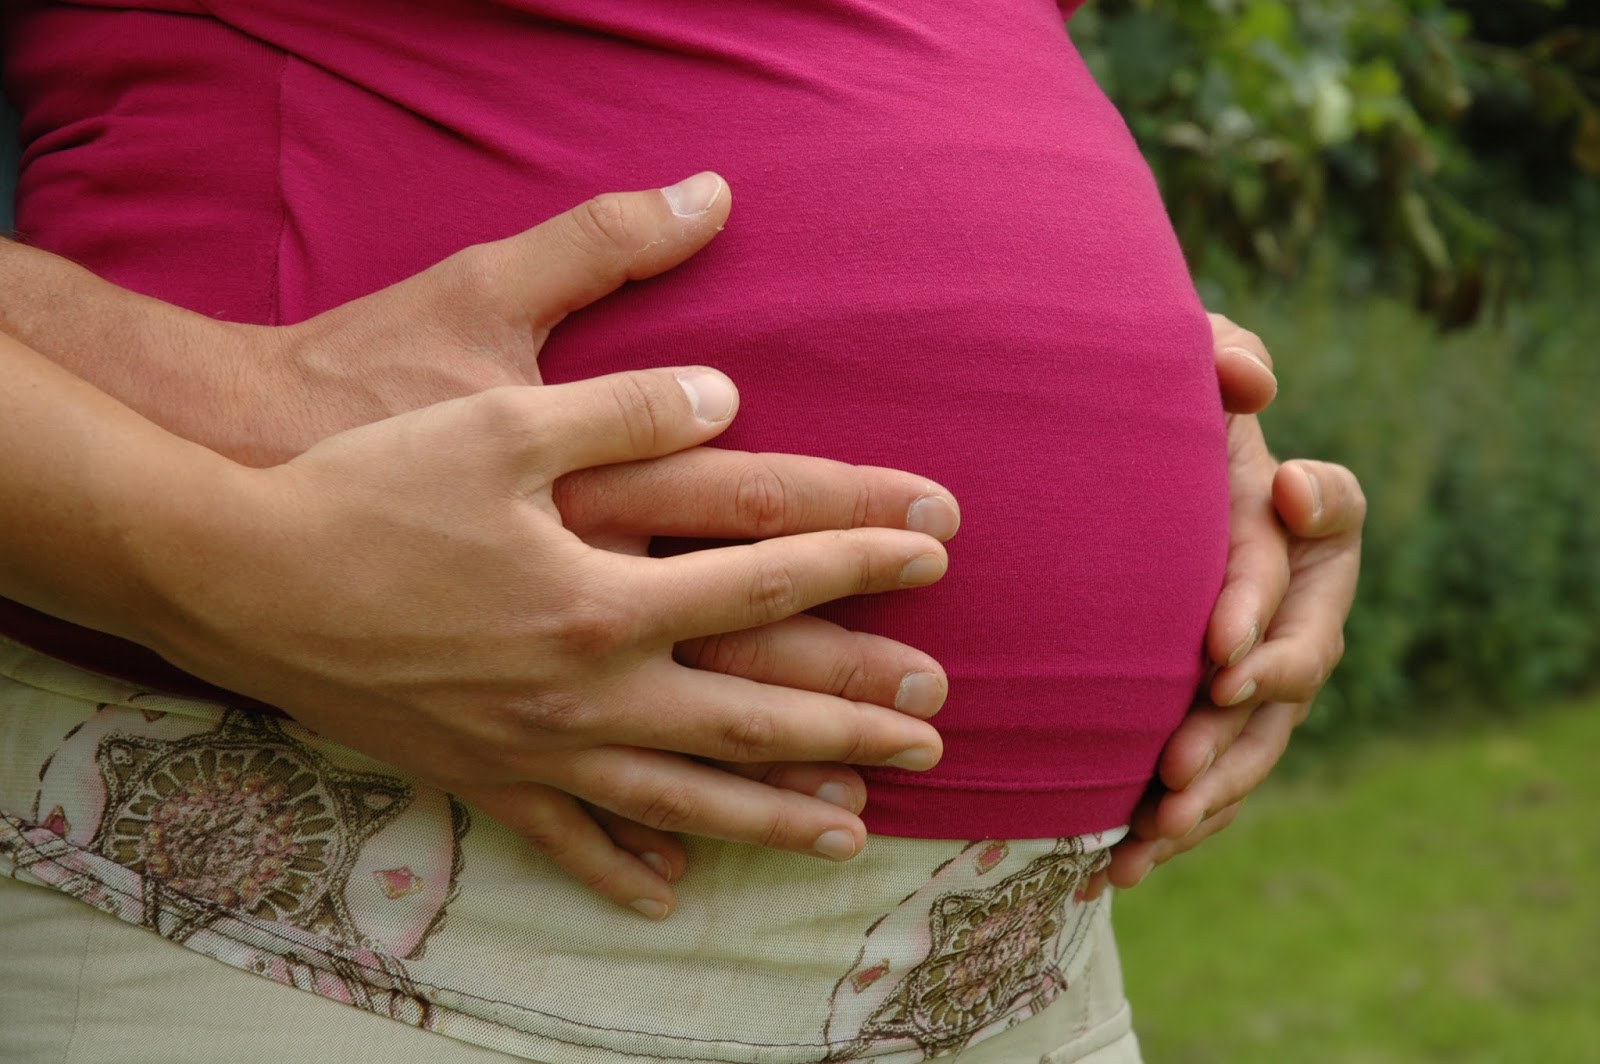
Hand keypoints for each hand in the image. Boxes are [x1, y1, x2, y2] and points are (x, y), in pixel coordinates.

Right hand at [2, 176, 959, 914]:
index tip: (938, 549)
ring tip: (853, 831)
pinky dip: (625, 870)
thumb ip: (626, 407)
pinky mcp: (478, 777)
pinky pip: (569, 841)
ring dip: (776, 815)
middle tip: (938, 728)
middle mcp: (585, 689)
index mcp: (602, 594)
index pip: (766, 576)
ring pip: (684, 800)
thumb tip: (731, 398)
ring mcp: (534, 748)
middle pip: (752, 714)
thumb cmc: (365, 483)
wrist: (233, 574)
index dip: (861, 557)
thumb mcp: (499, 419)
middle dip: (854, 718)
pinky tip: (671, 896)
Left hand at [1084, 314, 1365, 897]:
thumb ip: (1218, 353)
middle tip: (1181, 756)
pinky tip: (1119, 863)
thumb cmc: (1157, 420)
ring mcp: (1260, 666)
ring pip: (1258, 738)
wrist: (1110, 486)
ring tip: (1158, 823)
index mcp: (1301, 516)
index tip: (1218, 647)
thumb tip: (1254, 388)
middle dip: (1240, 721)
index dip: (1269, 600)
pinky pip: (1211, 779)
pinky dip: (1173, 826)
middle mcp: (1294, 596)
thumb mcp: (1181, 370)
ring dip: (1213, 789)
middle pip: (1297, 666)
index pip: (1322, 543)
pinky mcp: (1214, 716)